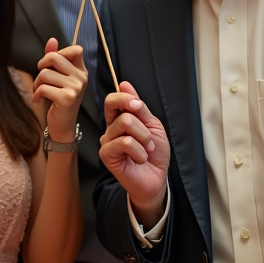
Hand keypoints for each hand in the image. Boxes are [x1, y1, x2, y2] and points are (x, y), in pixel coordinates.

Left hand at [34, 38, 86, 142]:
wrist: (62, 126)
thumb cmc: (57, 100)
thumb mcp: (57, 77)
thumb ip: (55, 58)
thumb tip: (52, 39)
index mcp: (81, 71)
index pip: (75, 49)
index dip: (59, 53)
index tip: (51, 65)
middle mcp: (82, 78)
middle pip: (55, 57)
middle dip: (42, 66)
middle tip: (41, 78)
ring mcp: (76, 88)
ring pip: (45, 73)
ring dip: (37, 83)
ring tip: (39, 91)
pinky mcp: (67, 98)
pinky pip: (43, 87)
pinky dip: (36, 93)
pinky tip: (38, 99)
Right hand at [100, 83, 168, 223]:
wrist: (157, 178)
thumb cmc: (154, 154)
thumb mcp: (152, 125)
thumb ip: (139, 107)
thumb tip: (124, 84)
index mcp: (119, 119)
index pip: (112, 99)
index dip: (125, 98)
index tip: (138, 106)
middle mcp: (110, 129)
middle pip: (119, 109)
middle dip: (142, 123)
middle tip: (148, 138)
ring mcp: (107, 141)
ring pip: (125, 123)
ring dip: (144, 138)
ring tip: (146, 150)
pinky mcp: (106, 155)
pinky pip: (125, 142)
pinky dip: (139, 151)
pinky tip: (140, 158)